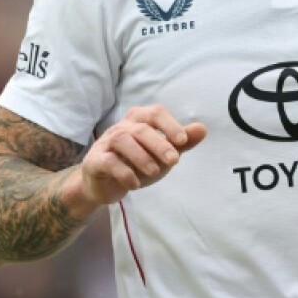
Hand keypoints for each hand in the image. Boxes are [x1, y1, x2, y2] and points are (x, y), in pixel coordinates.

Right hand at [77, 105, 206, 208]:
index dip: (170, 124)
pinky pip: (108, 162)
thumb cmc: (136, 164)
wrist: (104, 184)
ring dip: (141, 157)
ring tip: (155, 172)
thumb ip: (181, 142)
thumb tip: (202, 129)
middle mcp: (121, 128)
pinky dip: (123, 172)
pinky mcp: (95, 161)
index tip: (183, 140)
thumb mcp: (162, 154)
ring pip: (122, 141)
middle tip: (174, 161)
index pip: (155, 113)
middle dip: (159, 144)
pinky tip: (135, 184)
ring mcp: (106, 143)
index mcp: (138, 120)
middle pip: (140, 128)